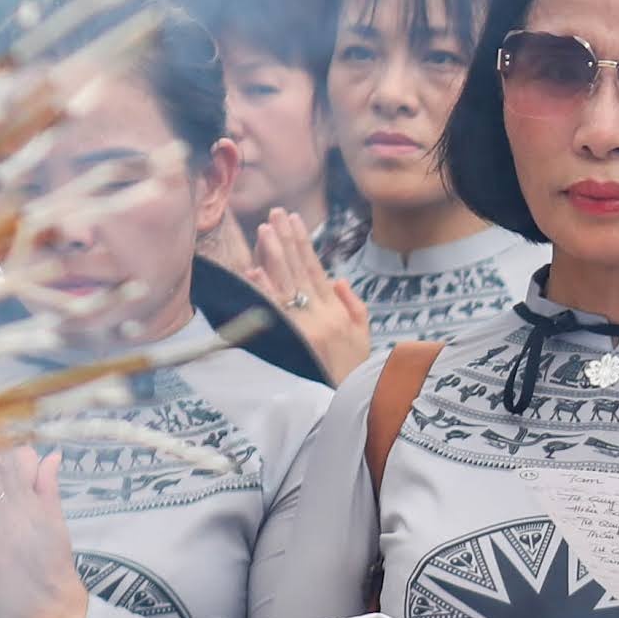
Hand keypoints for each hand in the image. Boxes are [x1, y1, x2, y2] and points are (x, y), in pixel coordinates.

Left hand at [235, 209, 370, 380]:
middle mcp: (322, 315)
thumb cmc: (355, 370)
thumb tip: (337, 280)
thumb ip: (352, 305)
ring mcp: (307, 329)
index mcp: (337, 310)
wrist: (352, 403)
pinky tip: (255, 272)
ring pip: (287, 285)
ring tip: (264, 231)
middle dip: (286, 239)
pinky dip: (265, 291)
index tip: (292, 219)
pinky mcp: (294, 344)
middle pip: (299, 270)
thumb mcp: (363, 334)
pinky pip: (277, 313)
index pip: (316, 267)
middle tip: (274, 214)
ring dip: (275, 256)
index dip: (303, 242)